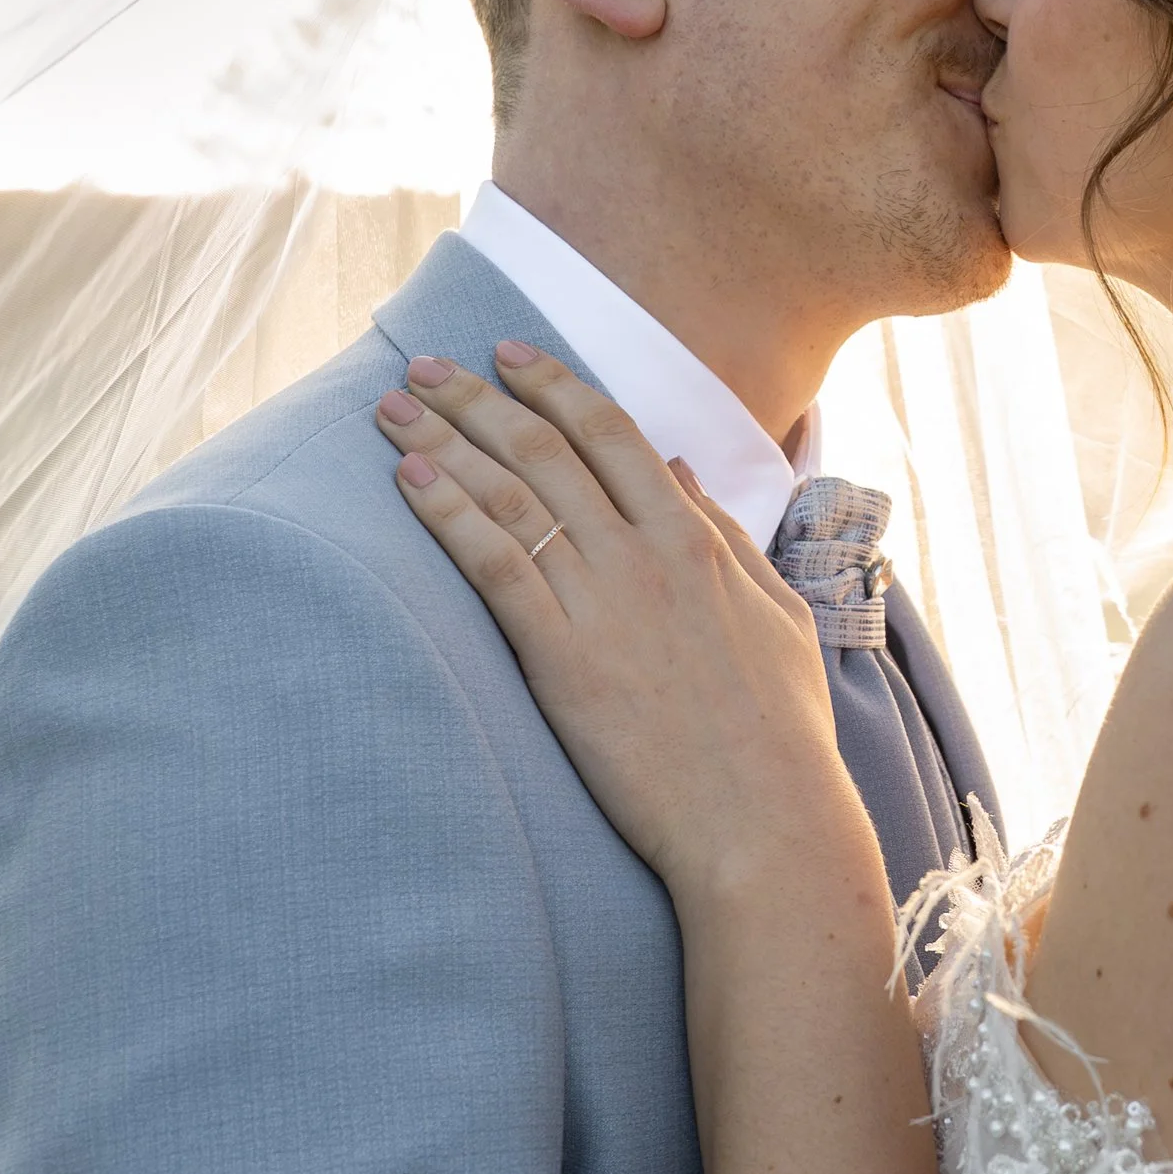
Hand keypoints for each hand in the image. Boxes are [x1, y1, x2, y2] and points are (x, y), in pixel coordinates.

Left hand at [375, 346, 859, 894]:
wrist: (764, 820)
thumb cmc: (780, 731)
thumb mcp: (776, 612)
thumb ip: (726, 534)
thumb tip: (680, 468)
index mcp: (696, 539)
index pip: (614, 432)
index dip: (555, 384)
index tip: (508, 353)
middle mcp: (644, 554)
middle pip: (545, 448)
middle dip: (475, 397)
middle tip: (422, 364)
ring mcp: (602, 603)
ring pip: (511, 494)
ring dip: (443, 440)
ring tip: (392, 408)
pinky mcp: (562, 658)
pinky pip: (494, 565)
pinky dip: (448, 514)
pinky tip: (410, 481)